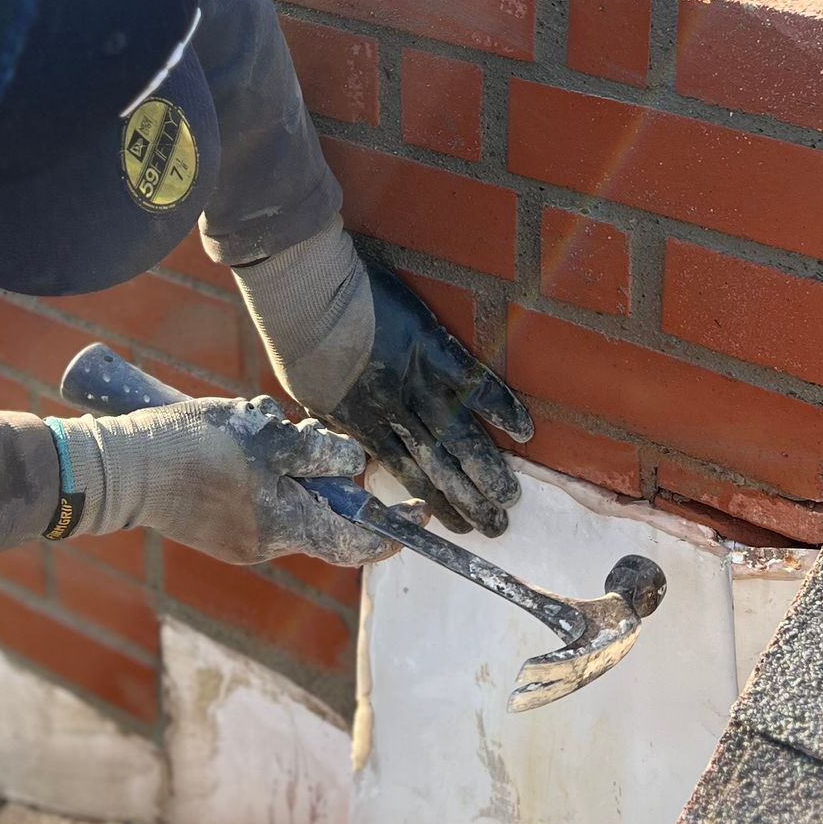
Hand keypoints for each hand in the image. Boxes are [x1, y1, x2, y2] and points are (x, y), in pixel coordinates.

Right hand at [59, 394, 398, 569]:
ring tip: (264, 427)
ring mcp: (237, 539)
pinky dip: (264, 475)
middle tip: (310, 434)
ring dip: (291, 468)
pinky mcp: (214, 526)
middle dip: (327, 475)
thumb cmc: (195, 448)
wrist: (121, 469)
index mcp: (285, 526)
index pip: (354, 541)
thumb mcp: (265, 438)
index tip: (419, 517)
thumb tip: (353, 466)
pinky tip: (237, 441)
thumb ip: (315, 454)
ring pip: (287, 502)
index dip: (391, 530)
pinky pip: (258, 502)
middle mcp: (266, 544)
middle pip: (320, 514)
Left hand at [330, 264, 532, 537]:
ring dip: (486, 470)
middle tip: (494, 527)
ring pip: (457, 437)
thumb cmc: (299, 334)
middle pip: (438, 465)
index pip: (406, 471)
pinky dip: (499, 406)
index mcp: (362, 422)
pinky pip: (472, 382)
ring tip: (509, 499)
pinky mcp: (430, 348)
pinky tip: (523, 431)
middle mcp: (394, 411)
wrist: (304, 296)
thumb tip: (344, 427)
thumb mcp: (310, 386)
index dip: (432, 499)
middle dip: (468, 499)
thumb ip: (335, 411)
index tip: (454, 524)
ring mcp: (414, 381)